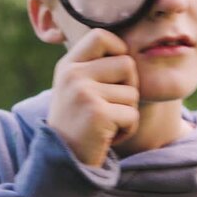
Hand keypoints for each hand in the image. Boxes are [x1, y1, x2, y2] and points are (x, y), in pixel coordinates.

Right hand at [47, 28, 139, 166]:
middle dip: (129, 87)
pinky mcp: (97, 114)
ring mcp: (84, 93)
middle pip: (127, 64)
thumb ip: (94, 67)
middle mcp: (73, 75)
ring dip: (127, 113)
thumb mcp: (76, 88)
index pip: (101, 35)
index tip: (116, 72)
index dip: (118, 48)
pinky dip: (127, 129)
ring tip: (105, 124)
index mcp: (68, 65)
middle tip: (111, 106)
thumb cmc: (78, 123)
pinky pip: (132, 115)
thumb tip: (125, 45)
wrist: (63, 161)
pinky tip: (107, 136)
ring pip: (133, 93)